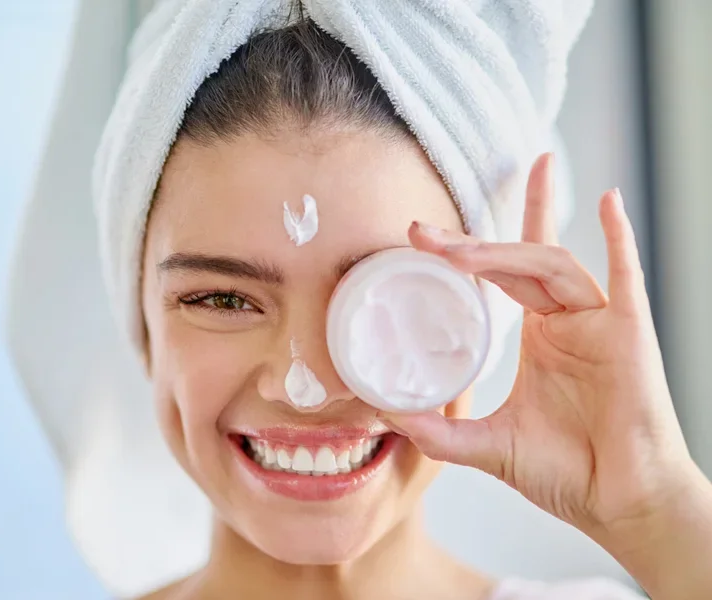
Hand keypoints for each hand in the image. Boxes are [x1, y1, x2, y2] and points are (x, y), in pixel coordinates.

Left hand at [383, 154, 711, 596]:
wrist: (620, 506)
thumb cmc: (568, 473)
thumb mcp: (488, 446)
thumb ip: (438, 432)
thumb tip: (382, 413)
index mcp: (540, 337)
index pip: (503, 274)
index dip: (465, 251)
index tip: (420, 237)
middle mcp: (567, 321)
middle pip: (518, 261)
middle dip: (470, 246)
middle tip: (422, 233)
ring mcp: (599, 324)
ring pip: (553, 266)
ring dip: (506, 253)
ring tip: (458, 253)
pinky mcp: (630, 335)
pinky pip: (627, 277)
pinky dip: (620, 238)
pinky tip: (608, 202)